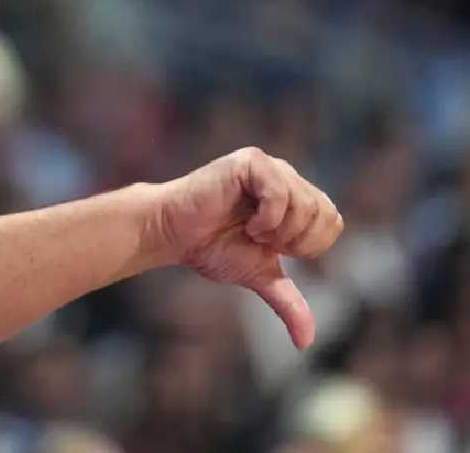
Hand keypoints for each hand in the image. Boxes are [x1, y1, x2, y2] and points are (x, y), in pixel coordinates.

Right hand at [153, 147, 343, 348]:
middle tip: (259, 240)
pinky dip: (266, 218)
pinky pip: (280, 192)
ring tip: (249, 230)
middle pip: (324, 213)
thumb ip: (287, 303)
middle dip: (293, 240)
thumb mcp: (259, 275)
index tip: (270, 248)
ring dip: (276, 231)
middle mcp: (286, 176)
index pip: (331, 221)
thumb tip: (306, 343)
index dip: (306, 245)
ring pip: (305, 205)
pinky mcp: (250, 161)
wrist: (173, 233)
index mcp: (294, 197)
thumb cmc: (211, 248)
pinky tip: (246, 222)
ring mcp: (269, 166)